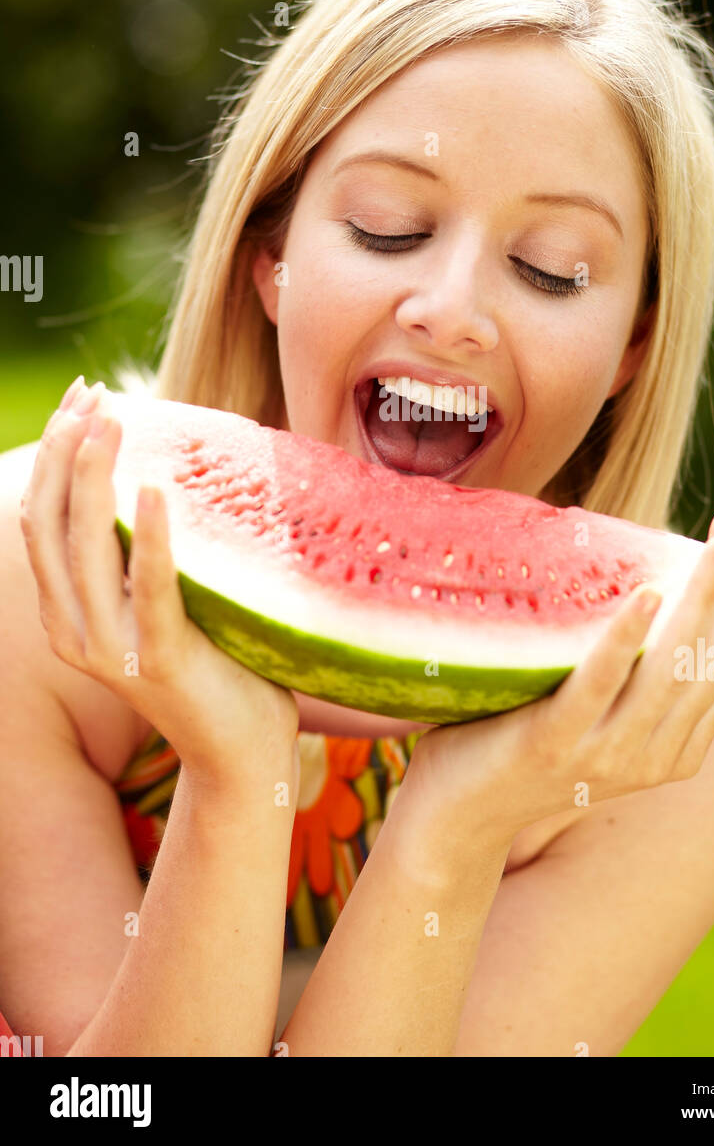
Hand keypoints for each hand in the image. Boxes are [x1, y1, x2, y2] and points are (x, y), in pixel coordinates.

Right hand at [20, 378, 299, 793]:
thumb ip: (138, 557)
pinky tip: (157, 487)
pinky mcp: (158, 658)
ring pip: (87, 547)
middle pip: (51, 523)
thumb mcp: (157, 606)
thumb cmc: (211, 666)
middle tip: (92, 394)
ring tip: (111, 420)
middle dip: (63, 450)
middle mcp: (74, 631)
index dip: (51, 454)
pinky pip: (151, 586)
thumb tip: (155, 474)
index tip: (78, 398)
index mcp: (67, 616)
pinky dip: (151, 534)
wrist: (239, 752)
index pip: (42, 519)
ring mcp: (111, 648)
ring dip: (94, 476)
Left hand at [402, 505, 713, 848]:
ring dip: (701, 599)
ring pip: (674, 669)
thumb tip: (660, 591)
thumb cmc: (521, 747)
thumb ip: (638, 684)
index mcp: (675, 754)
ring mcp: (605, 756)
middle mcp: (652, 759)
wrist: (455, 817)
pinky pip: (600, 683)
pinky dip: (628, 637)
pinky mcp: (554, 744)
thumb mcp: (600, 722)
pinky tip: (647, 593)